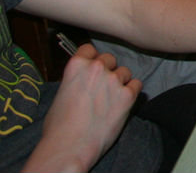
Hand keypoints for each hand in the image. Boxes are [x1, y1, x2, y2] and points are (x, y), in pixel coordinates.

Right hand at [25, 44, 139, 172]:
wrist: (69, 147)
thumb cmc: (58, 127)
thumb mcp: (61, 94)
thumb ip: (75, 80)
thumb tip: (82, 80)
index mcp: (77, 65)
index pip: (90, 49)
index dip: (92, 59)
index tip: (92, 69)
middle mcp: (97, 68)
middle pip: (109, 59)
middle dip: (107, 71)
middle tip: (102, 88)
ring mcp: (114, 80)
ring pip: (124, 72)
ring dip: (120, 83)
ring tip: (110, 100)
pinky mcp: (128, 95)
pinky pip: (137, 85)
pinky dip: (132, 93)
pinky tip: (122, 103)